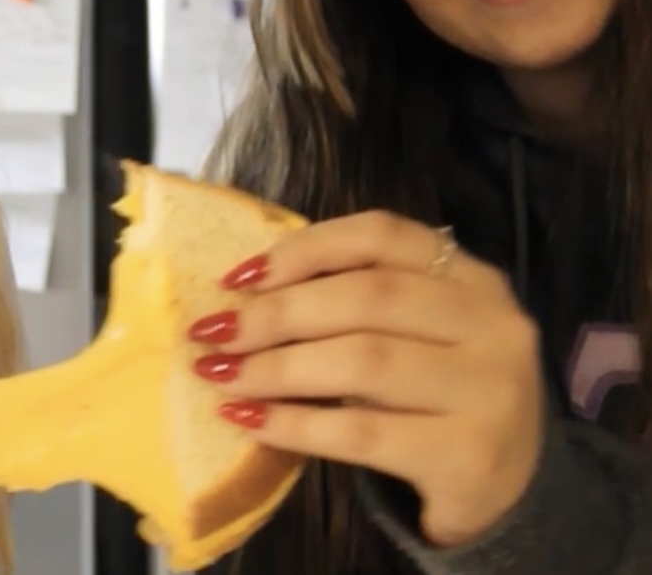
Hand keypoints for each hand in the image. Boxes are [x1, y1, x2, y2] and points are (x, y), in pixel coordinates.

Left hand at [189, 210, 544, 546]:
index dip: (303, 249)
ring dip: (276, 368)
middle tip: (212, 333)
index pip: (381, 236)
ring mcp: (490, 390)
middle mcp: (492, 324)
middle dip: (276, 313)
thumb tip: (244, 292)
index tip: (238, 277)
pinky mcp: (469, 455)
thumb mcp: (416, 332)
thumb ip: (355, 300)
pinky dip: (296, 424)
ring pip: (364, 361)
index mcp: (471, 278)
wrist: (511, 488)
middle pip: (367, 298)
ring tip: (221, 376)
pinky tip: (251, 422)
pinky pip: (362, 432)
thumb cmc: (439, 395)